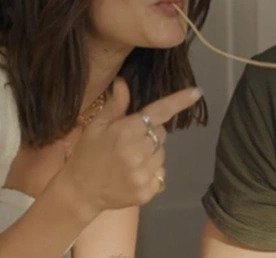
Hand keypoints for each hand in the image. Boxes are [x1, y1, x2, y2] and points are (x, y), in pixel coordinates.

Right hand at [60, 77, 202, 214]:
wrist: (79, 192)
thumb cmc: (87, 154)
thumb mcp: (96, 127)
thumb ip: (115, 106)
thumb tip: (123, 82)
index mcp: (126, 132)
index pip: (158, 112)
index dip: (179, 101)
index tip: (196, 92)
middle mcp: (138, 152)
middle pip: (161, 133)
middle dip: (150, 133)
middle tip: (129, 140)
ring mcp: (144, 174)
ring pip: (162, 154)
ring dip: (151, 153)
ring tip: (129, 159)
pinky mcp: (147, 191)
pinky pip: (160, 174)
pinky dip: (151, 172)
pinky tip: (133, 174)